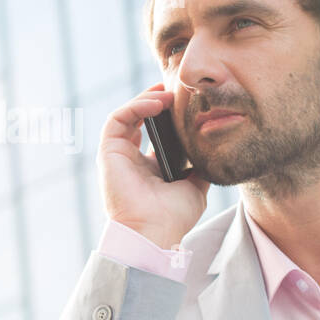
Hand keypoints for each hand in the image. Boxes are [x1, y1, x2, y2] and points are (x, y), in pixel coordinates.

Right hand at [96, 82, 210, 248]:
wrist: (153, 232)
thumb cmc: (172, 217)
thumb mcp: (195, 187)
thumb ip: (199, 167)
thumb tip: (212, 151)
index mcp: (148, 168)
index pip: (154, 133)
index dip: (167, 115)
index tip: (184, 102)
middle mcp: (131, 160)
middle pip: (139, 119)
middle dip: (156, 100)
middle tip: (176, 88)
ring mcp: (118, 155)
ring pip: (127, 115)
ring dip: (147, 100)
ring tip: (169, 94)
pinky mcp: (108, 151)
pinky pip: (118, 118)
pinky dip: (136, 106)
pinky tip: (157, 102)